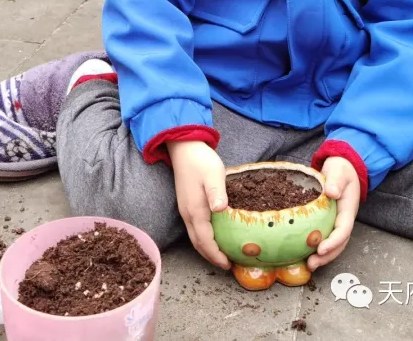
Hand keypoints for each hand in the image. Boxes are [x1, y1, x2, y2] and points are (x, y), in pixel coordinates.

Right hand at [166, 140, 230, 269]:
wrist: (184, 148)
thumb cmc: (201, 161)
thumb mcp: (213, 174)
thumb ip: (216, 192)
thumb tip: (221, 209)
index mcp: (195, 210)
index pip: (204, 240)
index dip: (215, 255)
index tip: (228, 264)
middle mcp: (187, 214)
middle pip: (198, 243)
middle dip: (211, 257)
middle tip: (227, 265)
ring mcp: (185, 210)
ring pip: (195, 237)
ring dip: (207, 249)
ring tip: (222, 255)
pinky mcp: (186, 205)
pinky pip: (194, 229)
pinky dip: (204, 239)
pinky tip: (214, 237)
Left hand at [306, 156, 360, 271]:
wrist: (343, 167)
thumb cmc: (341, 169)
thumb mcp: (339, 171)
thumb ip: (336, 181)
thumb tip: (331, 192)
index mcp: (348, 209)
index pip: (343, 229)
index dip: (333, 241)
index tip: (321, 248)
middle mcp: (343, 219)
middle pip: (339, 243)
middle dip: (327, 255)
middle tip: (312, 264)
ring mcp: (336, 221)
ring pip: (333, 243)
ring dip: (323, 256)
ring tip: (308, 265)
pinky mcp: (328, 221)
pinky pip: (324, 236)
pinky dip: (316, 247)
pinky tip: (303, 253)